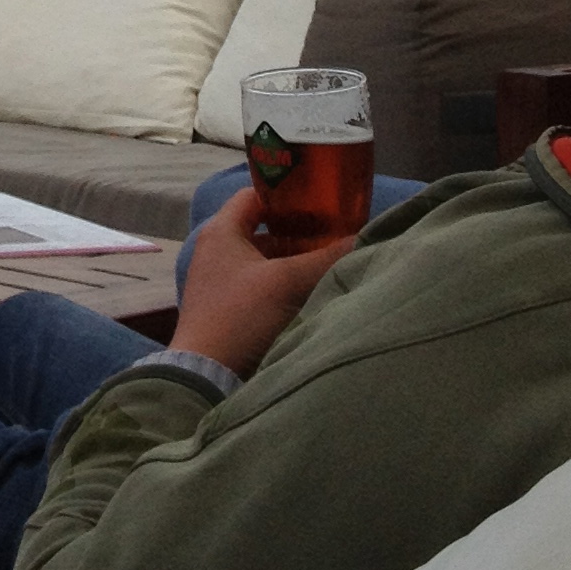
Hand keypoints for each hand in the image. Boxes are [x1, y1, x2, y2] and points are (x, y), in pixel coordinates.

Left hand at [173, 186, 355, 381]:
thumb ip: (325, 258)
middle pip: (264, 230)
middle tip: (334, 235)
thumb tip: (363, 238)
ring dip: (294, 262)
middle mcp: (217, 250)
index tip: (321, 201)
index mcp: (222, 230)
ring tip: (329, 264)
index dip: (287, 194)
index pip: (255, 195)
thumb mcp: (287, 282)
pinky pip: (262, 285)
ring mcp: (222, 281)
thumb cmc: (241, 314)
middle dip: (299, 233)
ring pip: (266, 260)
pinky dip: (284, 285)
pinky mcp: (229, 308)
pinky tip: (310, 293)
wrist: (207, 375)